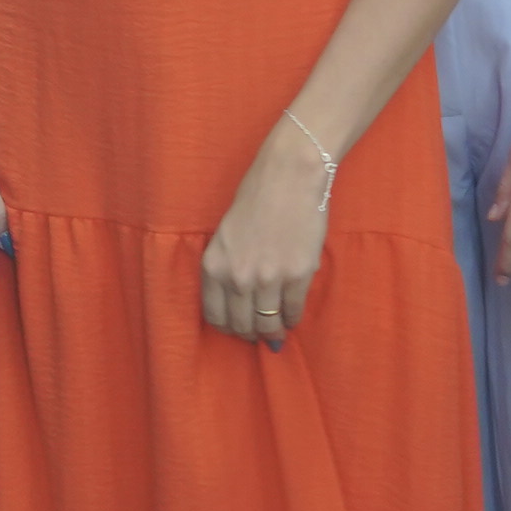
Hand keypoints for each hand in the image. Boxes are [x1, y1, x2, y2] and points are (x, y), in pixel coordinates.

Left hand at [200, 115, 331, 344]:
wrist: (289, 176)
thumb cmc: (256, 199)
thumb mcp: (226, 235)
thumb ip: (228, 269)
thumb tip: (239, 304)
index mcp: (213, 265)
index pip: (215, 316)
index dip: (228, 328)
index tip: (238, 328)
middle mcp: (237, 276)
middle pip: (243, 325)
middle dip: (252, 334)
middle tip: (261, 333)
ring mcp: (268, 277)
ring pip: (268, 323)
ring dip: (274, 331)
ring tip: (278, 331)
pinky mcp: (297, 274)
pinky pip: (293, 310)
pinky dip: (293, 319)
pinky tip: (292, 316)